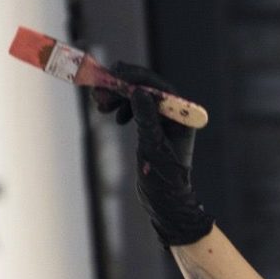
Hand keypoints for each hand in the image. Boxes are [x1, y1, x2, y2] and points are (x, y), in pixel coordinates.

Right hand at [91, 61, 212, 246]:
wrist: (165, 201)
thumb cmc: (163, 179)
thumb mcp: (152, 147)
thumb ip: (146, 118)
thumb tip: (138, 90)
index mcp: (181, 117)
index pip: (158, 87)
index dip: (134, 78)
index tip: (111, 77)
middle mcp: (175, 115)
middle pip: (147, 89)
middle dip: (121, 88)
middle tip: (98, 91)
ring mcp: (165, 121)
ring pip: (139, 97)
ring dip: (118, 97)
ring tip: (100, 105)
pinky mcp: (154, 128)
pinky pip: (137, 108)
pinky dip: (123, 108)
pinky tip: (115, 118)